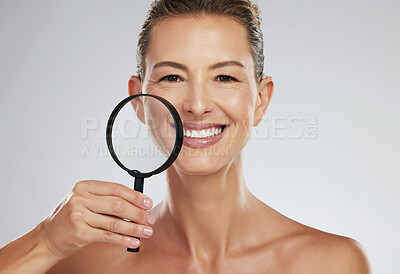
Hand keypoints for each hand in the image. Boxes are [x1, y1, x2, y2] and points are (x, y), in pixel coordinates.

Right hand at [39, 180, 154, 257]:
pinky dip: (123, 239)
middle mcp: (80, 198)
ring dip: (134, 228)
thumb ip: (107, 200)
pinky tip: (133, 241)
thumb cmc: (70, 218)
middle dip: (138, 213)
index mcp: (84, 187)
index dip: (135, 196)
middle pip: (117, 204)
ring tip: (146, 231)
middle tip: (150, 219)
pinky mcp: (80, 233)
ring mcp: (78, 215)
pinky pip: (107, 236)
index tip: (147, 203)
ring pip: (114, 222)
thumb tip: (138, 206)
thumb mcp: (85, 202)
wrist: (47, 238)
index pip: (116, 188)